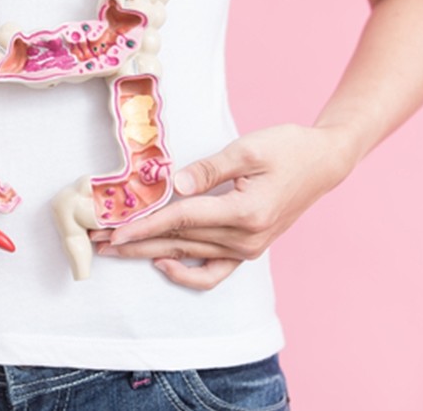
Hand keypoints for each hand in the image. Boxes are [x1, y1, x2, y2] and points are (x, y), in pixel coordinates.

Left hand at [92, 124, 354, 289]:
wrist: (324, 162)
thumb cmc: (288, 148)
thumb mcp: (249, 149)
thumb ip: (208, 169)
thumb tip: (173, 186)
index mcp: (246, 212)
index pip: (182, 220)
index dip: (145, 226)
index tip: (113, 232)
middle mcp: (246, 239)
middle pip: (178, 242)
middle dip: (134, 243)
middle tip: (98, 243)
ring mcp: (248, 249)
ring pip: (188, 255)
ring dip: (149, 253)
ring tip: (116, 250)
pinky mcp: (249, 249)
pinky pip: (214, 272)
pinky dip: (187, 272)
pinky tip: (163, 263)